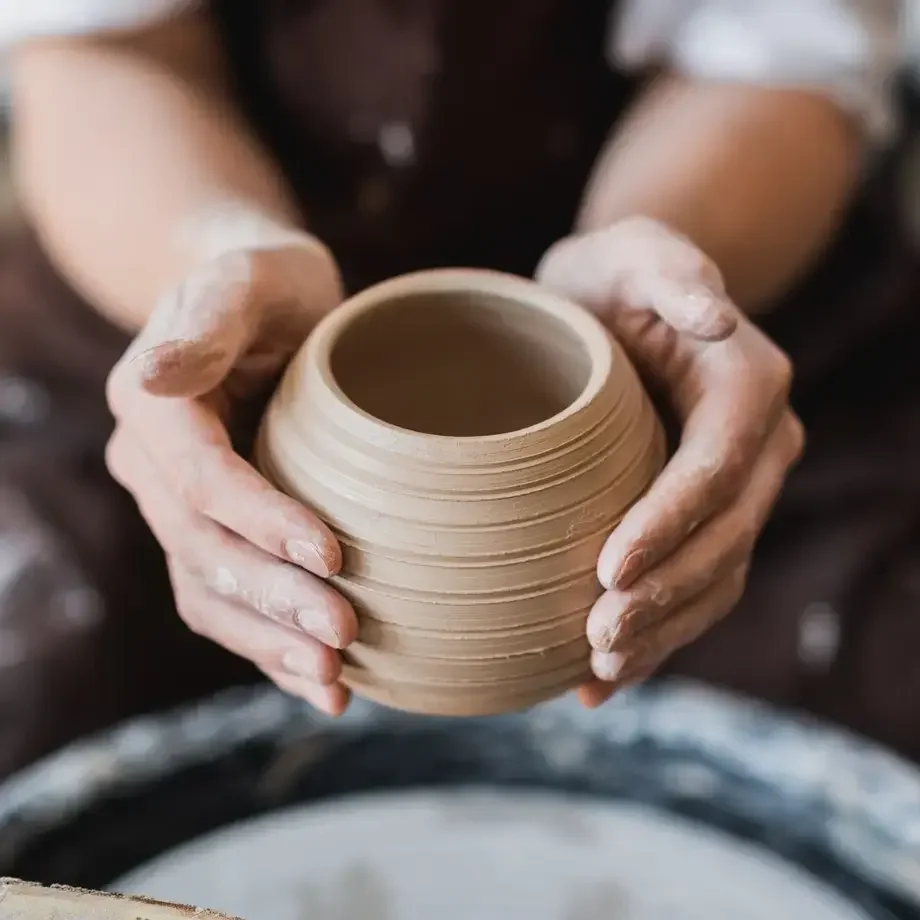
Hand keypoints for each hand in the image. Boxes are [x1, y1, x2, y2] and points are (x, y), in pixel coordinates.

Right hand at [105, 240, 357, 714]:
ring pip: (210, 593)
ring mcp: (180, 510)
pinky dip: (270, 647)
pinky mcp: (217, 533)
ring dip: (269, 643)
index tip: (332, 552)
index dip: (261, 522)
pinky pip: (229, 602)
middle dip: (274, 597)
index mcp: (154, 411)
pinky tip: (324, 685)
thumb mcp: (244, 279)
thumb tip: (150, 378)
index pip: (202, 482)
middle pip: (205, 551)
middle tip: (343, 632)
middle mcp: (153, 469)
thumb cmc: (266, 284)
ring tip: (333, 680)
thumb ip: (205, 322)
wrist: (267, 311)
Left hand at [536, 217, 803, 706]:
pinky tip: (596, 680)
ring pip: (714, 579)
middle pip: (724, 538)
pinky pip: (690, 589)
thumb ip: (668, 271)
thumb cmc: (612, 278)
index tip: (608, 568)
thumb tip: (714, 315)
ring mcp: (735, 493)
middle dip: (665, 594)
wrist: (611, 312)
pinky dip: (652, 638)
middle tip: (596, 636)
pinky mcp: (700, 522)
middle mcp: (757, 447)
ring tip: (597, 667)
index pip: (717, 469)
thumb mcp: (632, 252)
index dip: (671, 524)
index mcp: (748, 386)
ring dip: (662, 632)